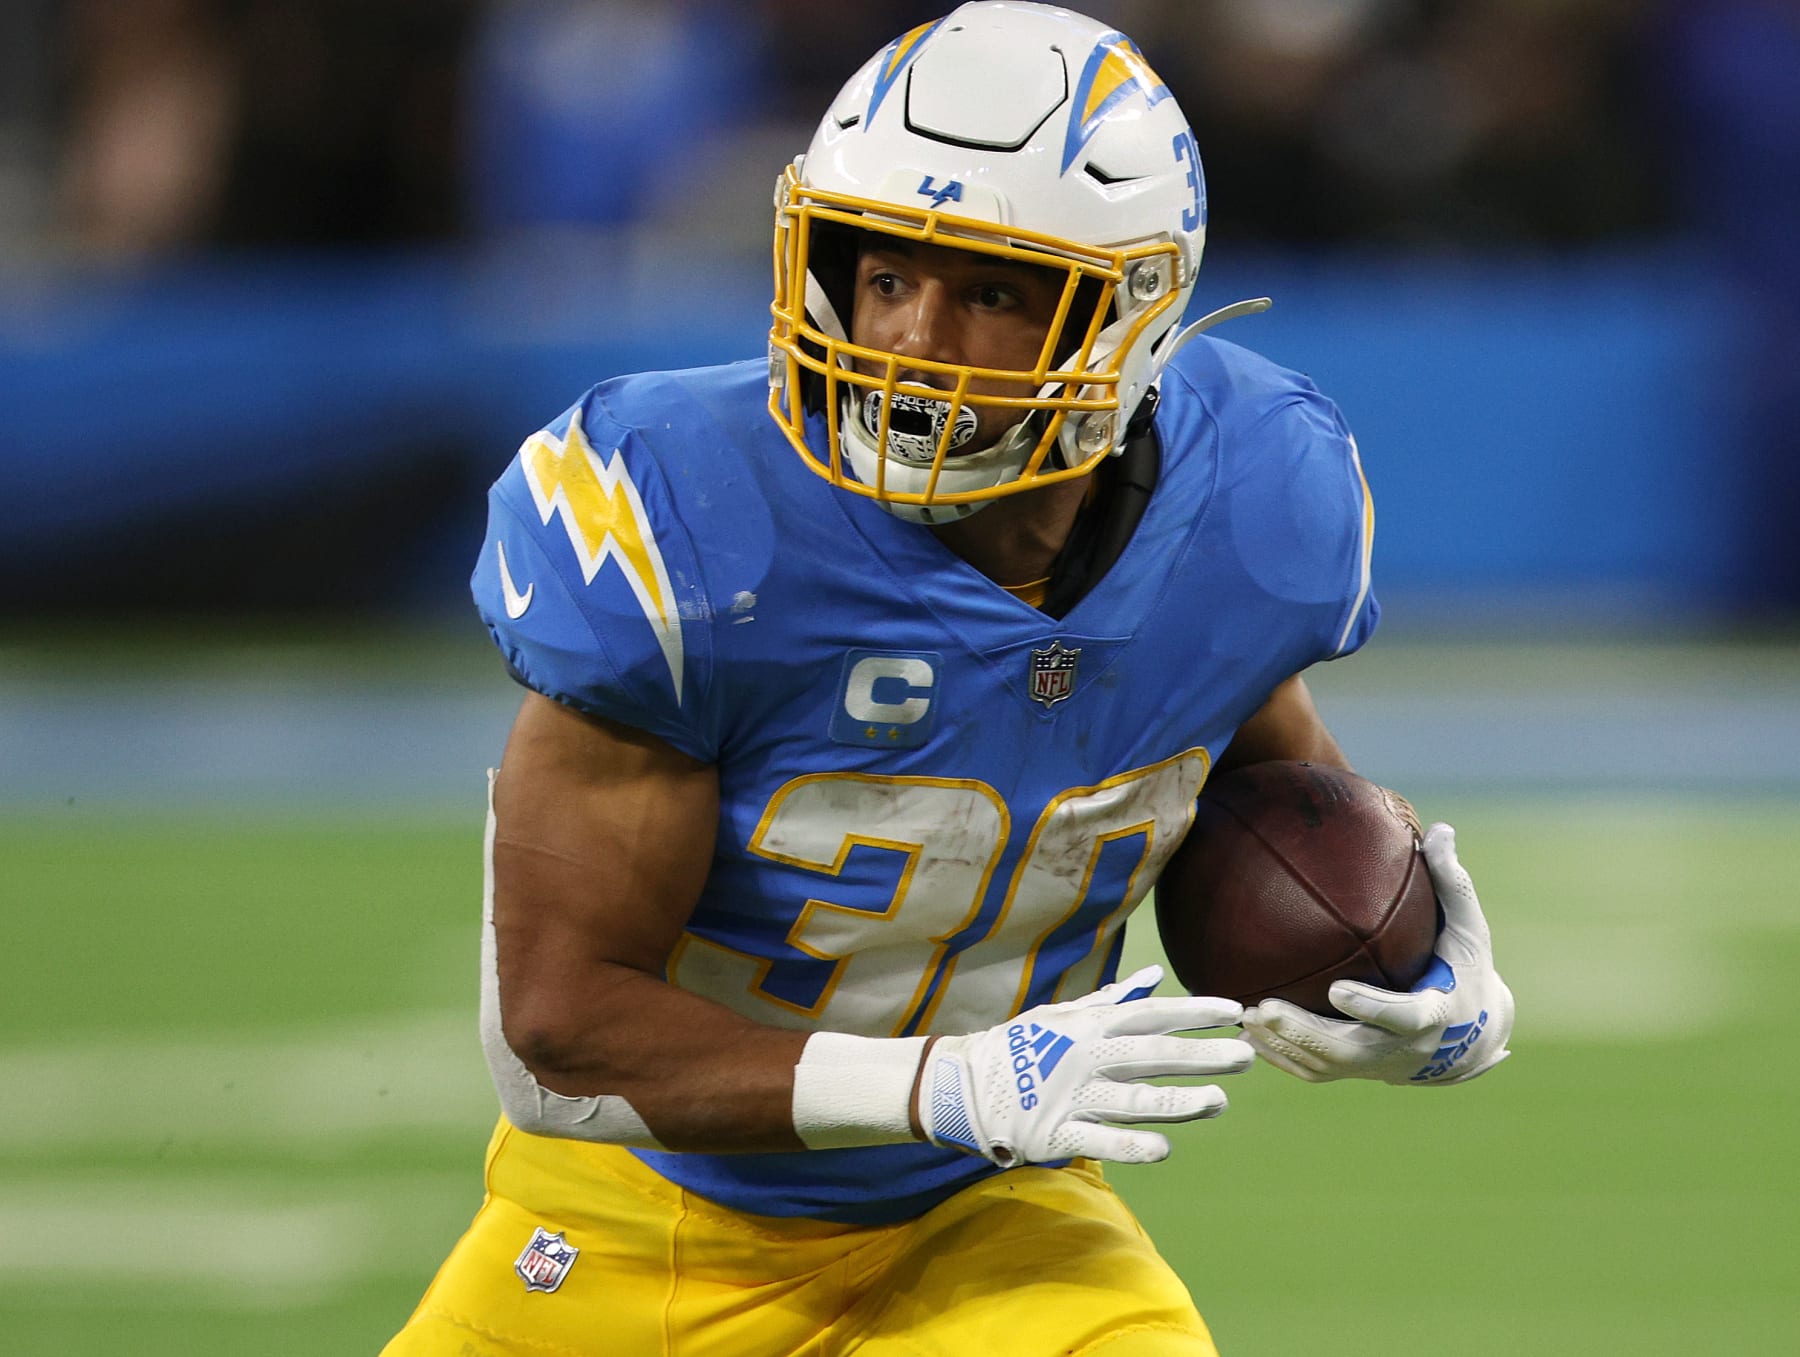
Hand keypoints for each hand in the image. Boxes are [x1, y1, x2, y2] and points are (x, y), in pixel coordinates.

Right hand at [912, 965, 1252, 1166]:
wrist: (959, 1086)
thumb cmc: (1016, 1047)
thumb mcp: (1060, 1015)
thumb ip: (1110, 1000)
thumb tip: (1154, 977)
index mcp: (1087, 1025)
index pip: (1150, 1014)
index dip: (1193, 1012)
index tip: (1233, 1011)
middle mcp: (1085, 1057)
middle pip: (1153, 1055)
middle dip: (1202, 1055)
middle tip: (1245, 1056)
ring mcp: (1072, 1096)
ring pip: (1135, 1099)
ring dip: (1179, 1102)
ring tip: (1218, 1102)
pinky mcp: (1056, 1133)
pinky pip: (1101, 1140)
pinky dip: (1133, 1144)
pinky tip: (1165, 1148)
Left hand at [1239, 823, 1513, 1085]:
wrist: (1473, 1038)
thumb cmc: (1465, 971)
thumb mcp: (1468, 931)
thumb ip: (1452, 885)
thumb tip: (1439, 829)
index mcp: (1436, 1013)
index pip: (1404, 1017)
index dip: (1372, 1009)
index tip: (1337, 990)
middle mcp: (1405, 1049)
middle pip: (1351, 1051)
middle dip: (1306, 1033)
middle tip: (1264, 1008)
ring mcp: (1378, 1066)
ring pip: (1326, 1065)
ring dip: (1283, 1045)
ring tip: (1243, 1015)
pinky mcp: (1357, 1071)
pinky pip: (1314, 1071)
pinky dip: (1280, 1056)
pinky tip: (1245, 1031)